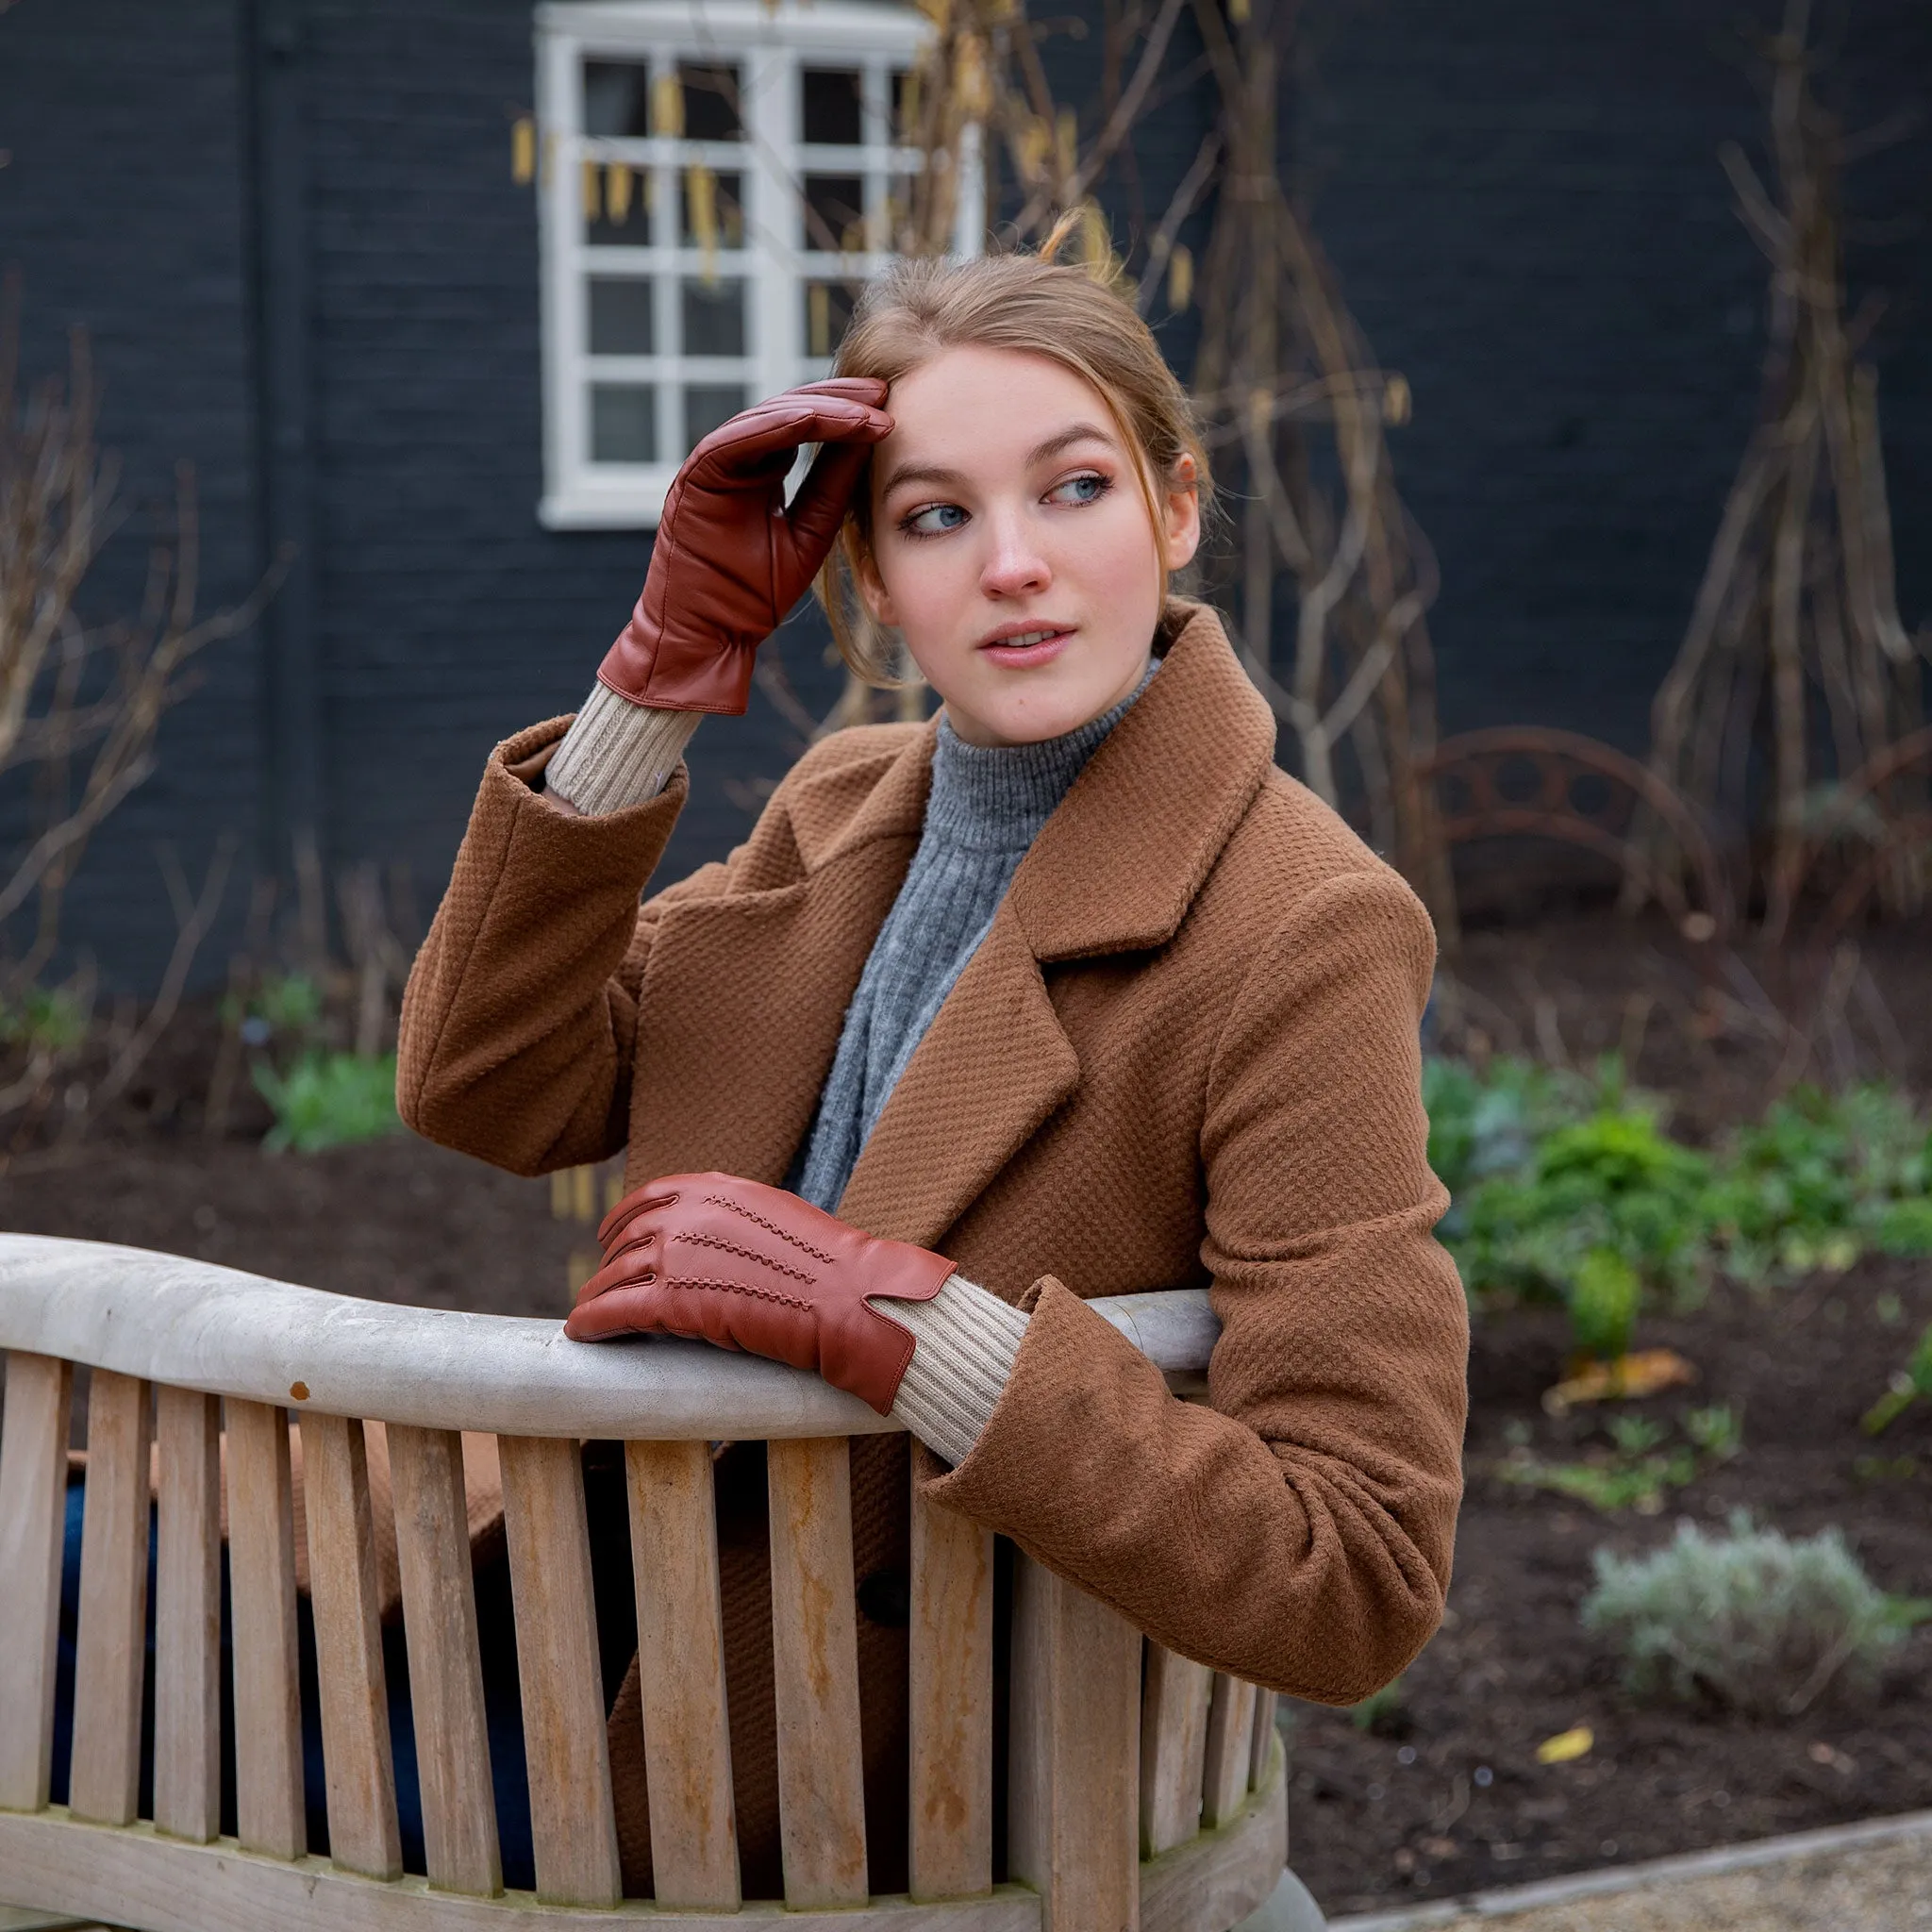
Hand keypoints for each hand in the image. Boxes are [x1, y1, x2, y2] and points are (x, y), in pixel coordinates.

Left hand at [563, 1170, 954, 1413]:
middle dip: (610, 1260)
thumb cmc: (831, 1269)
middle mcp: (689, 1214)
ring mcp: (677, 1254)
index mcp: (718, 1188)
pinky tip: (582, 1332)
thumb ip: (738, 1222)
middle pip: (628, 1236)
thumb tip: (720, 1241)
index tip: (612, 1234)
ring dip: (596, 1294)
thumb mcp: (779, 1220)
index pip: (651, 1195)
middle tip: (602, 1281)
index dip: (623, 1217)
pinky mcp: (672, 1300)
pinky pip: (615, 1310)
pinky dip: (592, 1321)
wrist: (848, 1299)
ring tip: (588, 1312)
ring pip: (615, 1275)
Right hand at [598, 379, 891, 714]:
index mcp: (757, 471)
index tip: (890, 411)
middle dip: (839, 399)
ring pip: (768, 417)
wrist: (706, 637)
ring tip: (866, 409)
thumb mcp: (808, 534)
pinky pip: (738, 438)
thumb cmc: (751, 597)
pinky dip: (778, 425)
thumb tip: (868, 440)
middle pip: (789, 411)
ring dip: (819, 409)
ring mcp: (712, 464)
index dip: (847, 416)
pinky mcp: (696, 475)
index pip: (804, 427)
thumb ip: (831, 489)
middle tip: (883, 391)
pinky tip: (818, 418)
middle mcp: (734, 460)